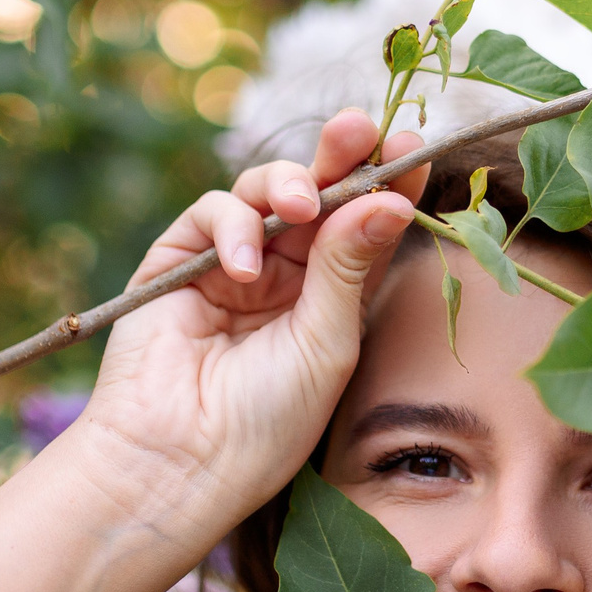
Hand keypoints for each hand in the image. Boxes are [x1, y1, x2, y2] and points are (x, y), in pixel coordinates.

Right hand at [73, 110, 426, 532]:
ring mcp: (232, 261)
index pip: (366, 224)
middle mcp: (287, 272)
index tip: (412, 147)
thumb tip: (390, 198)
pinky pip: (213, 212)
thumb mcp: (327, 342)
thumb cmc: (266, 422)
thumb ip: (349, 266)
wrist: (182, 462)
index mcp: (334, 295)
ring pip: (266, 189)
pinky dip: (234, 225)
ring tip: (303, 206)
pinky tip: (245, 266)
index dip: (388, 183)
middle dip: (340, 155)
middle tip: (358, 128)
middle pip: (320, 192)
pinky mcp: (179, 260)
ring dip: (289, 184)